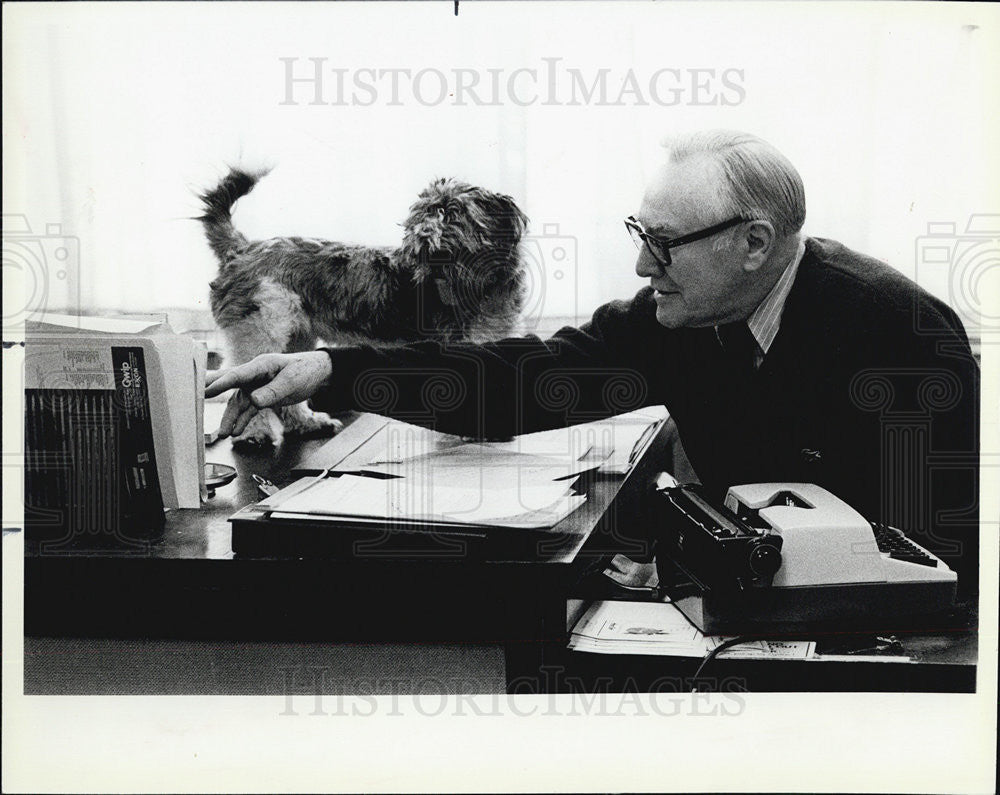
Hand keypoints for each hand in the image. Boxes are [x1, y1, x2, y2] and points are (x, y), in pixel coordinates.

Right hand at [205, 351, 332, 438]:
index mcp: (261, 366)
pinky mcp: (259, 396)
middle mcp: (253, 375)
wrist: (316, 374)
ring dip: (230, 418)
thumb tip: (255, 401)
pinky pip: (247, 410)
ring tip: (222, 434)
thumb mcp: (292, 381)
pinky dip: (241, 421)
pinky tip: (235, 432)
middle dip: (210, 392)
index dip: (222, 383)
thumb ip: (273, 391)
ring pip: (237, 403)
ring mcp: (254, 386)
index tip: (206, 390)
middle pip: (228, 384)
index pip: (238, 375)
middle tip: (192, 398)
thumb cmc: (305, 371)